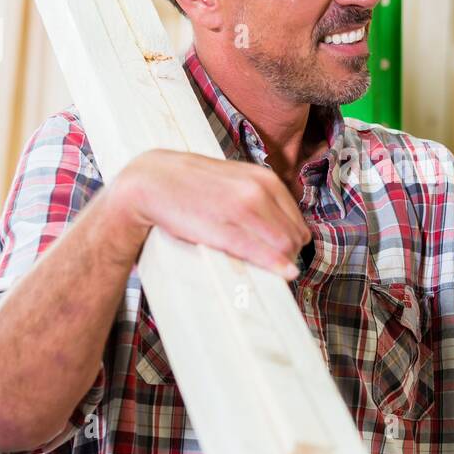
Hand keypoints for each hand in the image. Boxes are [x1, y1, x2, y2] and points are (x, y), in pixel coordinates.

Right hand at [107, 150, 311, 278]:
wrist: (154, 180)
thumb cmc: (196, 184)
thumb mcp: (237, 179)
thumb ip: (263, 196)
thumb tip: (288, 228)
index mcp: (265, 179)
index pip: (298, 221)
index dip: (294, 242)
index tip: (283, 254)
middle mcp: (258, 191)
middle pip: (295, 236)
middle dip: (290, 254)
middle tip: (275, 265)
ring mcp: (242, 209)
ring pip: (284, 246)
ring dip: (281, 262)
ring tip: (268, 269)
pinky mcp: (224, 228)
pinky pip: (260, 252)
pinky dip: (274, 266)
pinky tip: (281, 274)